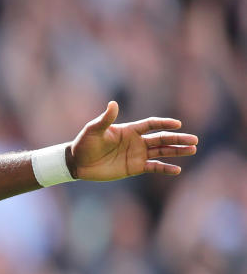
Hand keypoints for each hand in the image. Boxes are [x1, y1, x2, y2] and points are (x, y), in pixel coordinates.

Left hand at [70, 101, 197, 181]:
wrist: (78, 163)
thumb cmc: (84, 144)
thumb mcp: (94, 130)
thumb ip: (105, 119)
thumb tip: (113, 103)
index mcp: (130, 130)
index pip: (152, 124)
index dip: (165, 123)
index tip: (178, 124)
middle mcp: (137, 141)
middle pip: (162, 139)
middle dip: (178, 139)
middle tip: (194, 140)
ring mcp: (137, 154)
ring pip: (162, 152)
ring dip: (177, 151)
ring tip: (192, 150)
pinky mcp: (134, 167)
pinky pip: (153, 167)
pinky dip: (165, 168)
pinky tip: (177, 170)